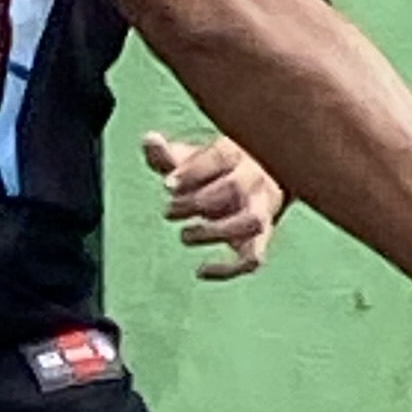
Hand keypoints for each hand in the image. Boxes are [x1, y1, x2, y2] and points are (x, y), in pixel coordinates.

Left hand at [144, 130, 284, 278]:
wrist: (251, 187)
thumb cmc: (214, 173)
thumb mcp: (190, 160)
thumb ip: (167, 154)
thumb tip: (149, 140)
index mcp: (237, 154)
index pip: (220, 156)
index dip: (193, 171)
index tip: (168, 185)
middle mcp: (255, 180)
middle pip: (234, 186)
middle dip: (197, 201)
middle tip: (169, 210)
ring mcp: (262, 210)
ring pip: (253, 221)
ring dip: (217, 231)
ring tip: (186, 235)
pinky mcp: (260, 240)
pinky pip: (253, 259)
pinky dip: (229, 269)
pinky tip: (200, 271)